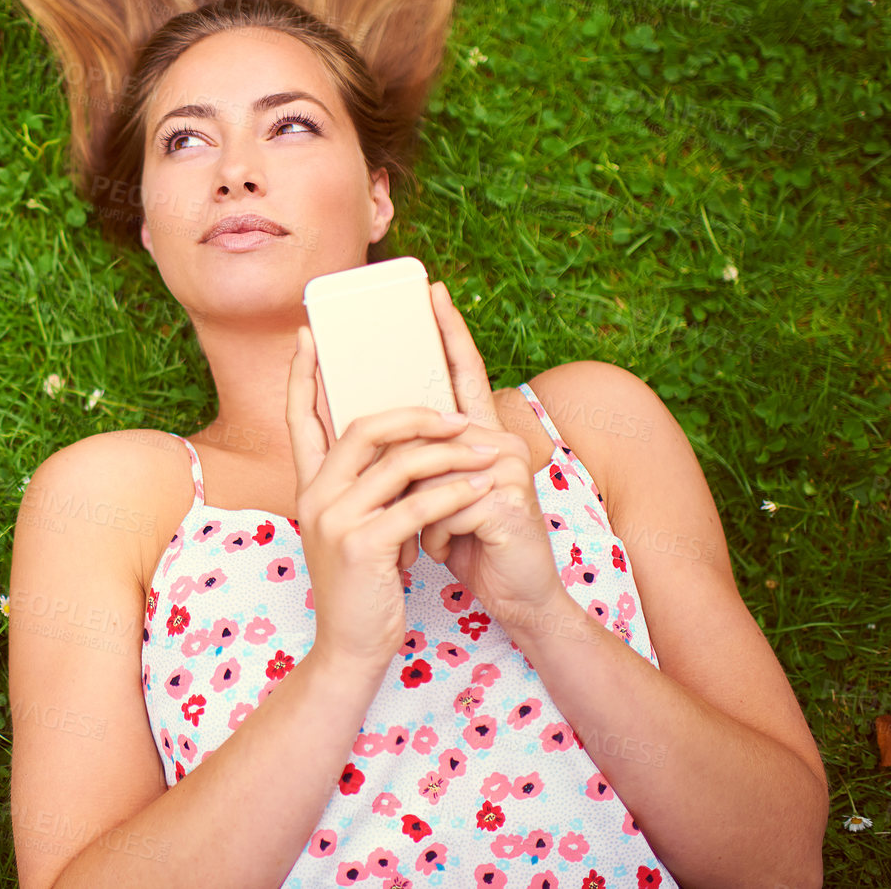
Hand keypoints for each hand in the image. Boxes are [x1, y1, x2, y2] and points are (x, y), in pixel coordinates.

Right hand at [285, 325, 501, 679]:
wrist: (350, 648)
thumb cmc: (362, 586)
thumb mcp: (353, 528)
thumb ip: (364, 488)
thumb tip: (398, 447)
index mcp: (308, 487)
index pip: (298, 417)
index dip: (301, 374)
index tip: (307, 334)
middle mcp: (314, 497)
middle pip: (362, 428)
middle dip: (414, 413)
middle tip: (455, 413)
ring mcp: (335, 520)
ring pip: (397, 462)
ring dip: (447, 452)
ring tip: (482, 449)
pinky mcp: (363, 546)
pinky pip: (417, 505)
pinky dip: (452, 494)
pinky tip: (479, 489)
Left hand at [399, 281, 564, 618]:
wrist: (519, 599)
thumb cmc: (472, 544)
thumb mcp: (436, 498)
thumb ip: (418, 462)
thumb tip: (371, 431)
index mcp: (478, 438)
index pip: (463, 374)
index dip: (449, 332)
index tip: (433, 291)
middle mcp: (499, 442)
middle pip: (432, 426)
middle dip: (407, 461)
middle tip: (404, 490)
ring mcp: (507, 467)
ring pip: (427, 470)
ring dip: (417, 513)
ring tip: (426, 540)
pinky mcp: (506, 499)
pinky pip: (442, 504)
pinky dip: (433, 534)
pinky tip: (449, 551)